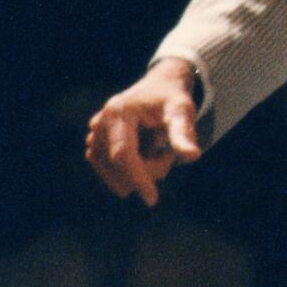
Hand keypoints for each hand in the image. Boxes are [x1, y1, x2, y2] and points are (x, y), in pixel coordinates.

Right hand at [84, 58, 201, 205]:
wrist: (160, 86)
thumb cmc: (173, 99)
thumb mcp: (182, 112)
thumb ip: (184, 134)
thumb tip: (192, 157)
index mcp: (119, 111)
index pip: (123, 154)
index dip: (137, 178)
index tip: (152, 199)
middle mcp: (100, 121)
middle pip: (117, 165)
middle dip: (145, 171)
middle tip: (168, 155)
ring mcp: (93, 133)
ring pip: (111, 171)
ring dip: (138, 171)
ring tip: (157, 150)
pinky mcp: (93, 142)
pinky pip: (108, 168)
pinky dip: (128, 169)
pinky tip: (144, 154)